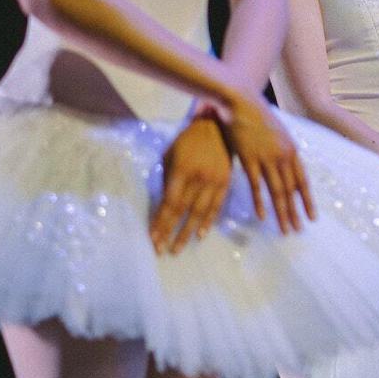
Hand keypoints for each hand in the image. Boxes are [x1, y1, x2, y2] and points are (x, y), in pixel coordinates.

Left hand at [150, 116, 232, 254]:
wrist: (216, 127)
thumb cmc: (187, 141)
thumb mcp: (170, 155)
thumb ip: (167, 179)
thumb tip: (164, 204)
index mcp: (182, 169)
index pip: (170, 202)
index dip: (161, 221)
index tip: (152, 237)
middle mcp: (199, 178)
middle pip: (182, 210)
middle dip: (170, 231)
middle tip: (161, 250)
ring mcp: (214, 182)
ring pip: (199, 212)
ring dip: (187, 232)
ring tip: (177, 248)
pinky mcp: (225, 183)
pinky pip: (216, 206)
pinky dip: (208, 222)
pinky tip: (200, 235)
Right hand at [215, 91, 315, 233]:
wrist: (241, 102)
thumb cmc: (259, 117)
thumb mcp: (278, 134)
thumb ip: (283, 151)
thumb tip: (288, 168)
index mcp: (292, 150)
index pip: (303, 181)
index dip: (307, 201)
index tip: (311, 217)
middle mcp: (283, 156)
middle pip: (291, 191)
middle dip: (295, 213)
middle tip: (298, 230)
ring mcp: (267, 158)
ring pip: (277, 192)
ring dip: (281, 213)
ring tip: (285, 229)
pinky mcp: (249, 159)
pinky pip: (256, 185)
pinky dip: (260, 202)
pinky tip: (263, 216)